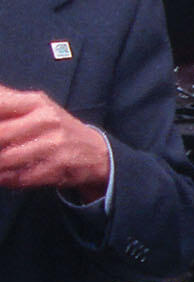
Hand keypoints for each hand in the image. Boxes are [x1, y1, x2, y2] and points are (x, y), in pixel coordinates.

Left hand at [0, 85, 110, 199]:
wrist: (95, 153)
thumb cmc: (55, 128)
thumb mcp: (34, 107)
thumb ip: (5, 102)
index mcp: (35, 102)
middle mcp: (46, 120)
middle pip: (0, 134)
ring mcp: (53, 145)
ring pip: (4, 159)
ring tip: (1, 163)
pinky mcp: (55, 168)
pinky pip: (17, 177)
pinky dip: (6, 179)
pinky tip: (7, 175)